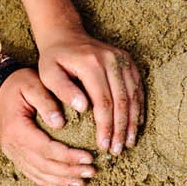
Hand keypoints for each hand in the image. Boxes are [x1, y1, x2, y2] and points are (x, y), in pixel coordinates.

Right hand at [0, 66, 97, 185]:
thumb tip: (59, 123)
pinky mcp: (15, 155)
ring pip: (38, 173)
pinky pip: (31, 173)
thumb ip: (46, 102)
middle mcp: (12, 145)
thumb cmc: (19, 84)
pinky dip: (47, 182)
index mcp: (17, 129)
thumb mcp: (32, 85)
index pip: (46, 149)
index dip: (69, 156)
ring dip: (61, 180)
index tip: (89, 157)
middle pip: (44, 165)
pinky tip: (63, 185)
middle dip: (69, 171)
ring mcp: (12, 152)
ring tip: (82, 182)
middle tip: (91, 171)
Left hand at [35, 28, 141, 154]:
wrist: (66, 35)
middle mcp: (112, 60)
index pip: (104, 101)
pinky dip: (138, 108)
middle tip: (117, 150)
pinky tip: (135, 125)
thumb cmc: (54, 60)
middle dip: (121, 129)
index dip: (106, 126)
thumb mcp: (48, 73)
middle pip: (122, 101)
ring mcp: (123, 60)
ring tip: (129, 143)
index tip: (103, 146)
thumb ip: (63, 90)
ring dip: (132, 122)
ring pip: (133, 96)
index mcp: (92, 64)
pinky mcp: (128, 62)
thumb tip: (83, 108)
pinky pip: (137, 88)